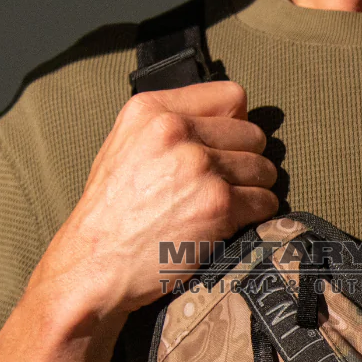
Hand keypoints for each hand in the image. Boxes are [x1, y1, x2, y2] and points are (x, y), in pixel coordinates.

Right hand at [32, 80, 277, 318]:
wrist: (95, 265)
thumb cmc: (110, 212)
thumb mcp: (125, 146)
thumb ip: (171, 124)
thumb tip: (229, 118)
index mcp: (152, 110)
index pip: (231, 96)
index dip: (237, 123)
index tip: (230, 144)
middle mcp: (177, 131)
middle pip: (253, 134)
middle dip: (247, 161)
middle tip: (227, 183)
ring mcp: (200, 167)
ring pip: (264, 169)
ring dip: (254, 189)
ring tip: (226, 205)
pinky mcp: (218, 204)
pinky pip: (265, 201)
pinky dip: (256, 214)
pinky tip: (231, 223)